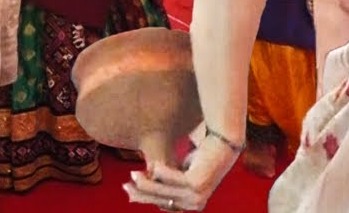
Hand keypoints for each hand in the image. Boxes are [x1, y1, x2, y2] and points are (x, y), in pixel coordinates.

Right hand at [124, 138, 239, 210]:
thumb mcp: (181, 171)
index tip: (129, 188)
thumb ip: (167, 180)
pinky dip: (161, 172)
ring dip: (147, 184)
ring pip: (165, 191)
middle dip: (141, 193)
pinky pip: (173, 179)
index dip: (145, 198)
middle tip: (125, 185)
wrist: (223, 143)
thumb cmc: (202, 156)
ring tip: (133, 174)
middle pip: (162, 201)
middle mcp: (196, 204)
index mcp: (193, 204)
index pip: (163, 205)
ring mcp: (198, 195)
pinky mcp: (197, 182)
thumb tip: (143, 183)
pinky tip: (153, 164)